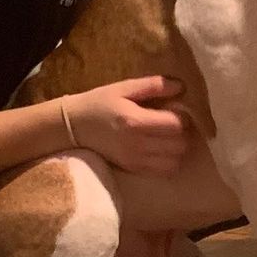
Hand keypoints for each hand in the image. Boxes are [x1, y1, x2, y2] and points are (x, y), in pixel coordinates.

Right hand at [65, 76, 189, 174]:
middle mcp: (138, 144)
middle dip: (182, 133)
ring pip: (175, 161)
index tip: (175, 109)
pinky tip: (161, 149)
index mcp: (135, 121)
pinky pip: (163, 171)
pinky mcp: (133, 169)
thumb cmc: (99, 103)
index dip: (182, 116)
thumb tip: (180, 86)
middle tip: (172, 123)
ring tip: (168, 137)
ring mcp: (135, 160)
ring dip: (177, 148)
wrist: (74, 126)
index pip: (175, 125)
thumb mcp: (124, 88)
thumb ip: (153, 85)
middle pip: (179, 144)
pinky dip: (169, 161)